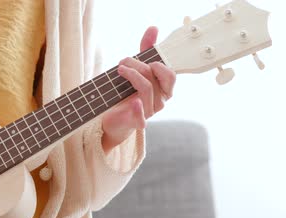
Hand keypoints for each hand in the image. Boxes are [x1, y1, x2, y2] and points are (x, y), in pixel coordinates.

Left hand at [101, 26, 176, 153]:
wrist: (115, 118)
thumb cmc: (128, 92)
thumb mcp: (137, 69)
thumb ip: (146, 50)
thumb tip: (153, 28)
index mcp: (164, 88)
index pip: (171, 76)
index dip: (160, 66)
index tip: (147, 58)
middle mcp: (160, 100)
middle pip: (154, 78)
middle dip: (137, 65)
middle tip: (123, 61)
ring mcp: (150, 112)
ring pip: (146, 89)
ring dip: (131, 75)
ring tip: (119, 69)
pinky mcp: (138, 122)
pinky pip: (141, 116)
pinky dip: (138, 108)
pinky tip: (133, 101)